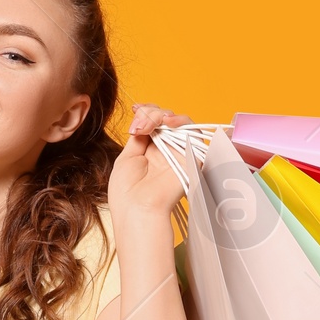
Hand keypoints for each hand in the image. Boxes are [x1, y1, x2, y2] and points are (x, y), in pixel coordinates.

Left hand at [108, 103, 191, 222]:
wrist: (138, 209)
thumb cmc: (127, 191)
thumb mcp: (127, 157)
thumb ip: (139, 136)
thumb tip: (144, 118)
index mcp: (149, 151)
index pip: (152, 122)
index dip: (145, 112)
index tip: (134, 109)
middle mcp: (165, 150)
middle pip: (164, 118)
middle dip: (150, 113)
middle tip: (138, 126)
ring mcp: (178, 152)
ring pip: (177, 120)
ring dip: (161, 115)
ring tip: (149, 124)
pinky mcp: (191, 155)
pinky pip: (192, 130)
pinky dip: (179, 121)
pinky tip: (166, 123)